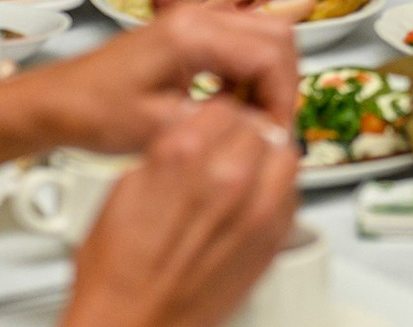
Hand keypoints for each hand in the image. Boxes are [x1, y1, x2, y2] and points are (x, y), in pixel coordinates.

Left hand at [13, 3, 299, 155]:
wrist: (55, 102)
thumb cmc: (92, 112)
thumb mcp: (160, 130)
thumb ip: (220, 126)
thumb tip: (268, 132)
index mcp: (191, 34)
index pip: (270, 54)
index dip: (282, 98)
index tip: (276, 132)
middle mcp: (198, 16)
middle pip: (278, 36)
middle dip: (282, 84)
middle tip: (271, 126)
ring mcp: (197, 19)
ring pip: (266, 37)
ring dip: (268, 79)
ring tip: (250, 118)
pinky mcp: (193, 31)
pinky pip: (244, 43)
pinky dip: (250, 74)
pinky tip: (230, 104)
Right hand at [62, 97, 299, 326]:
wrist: (133, 325)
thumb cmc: (119, 272)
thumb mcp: (125, 188)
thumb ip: (166, 151)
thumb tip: (188, 135)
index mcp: (185, 154)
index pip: (225, 107)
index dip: (218, 116)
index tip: (214, 126)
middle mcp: (227, 176)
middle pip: (259, 127)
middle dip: (245, 134)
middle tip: (230, 148)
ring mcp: (256, 208)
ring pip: (285, 154)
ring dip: (268, 158)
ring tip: (249, 171)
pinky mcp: (273, 238)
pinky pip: (292, 195)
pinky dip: (278, 191)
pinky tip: (255, 201)